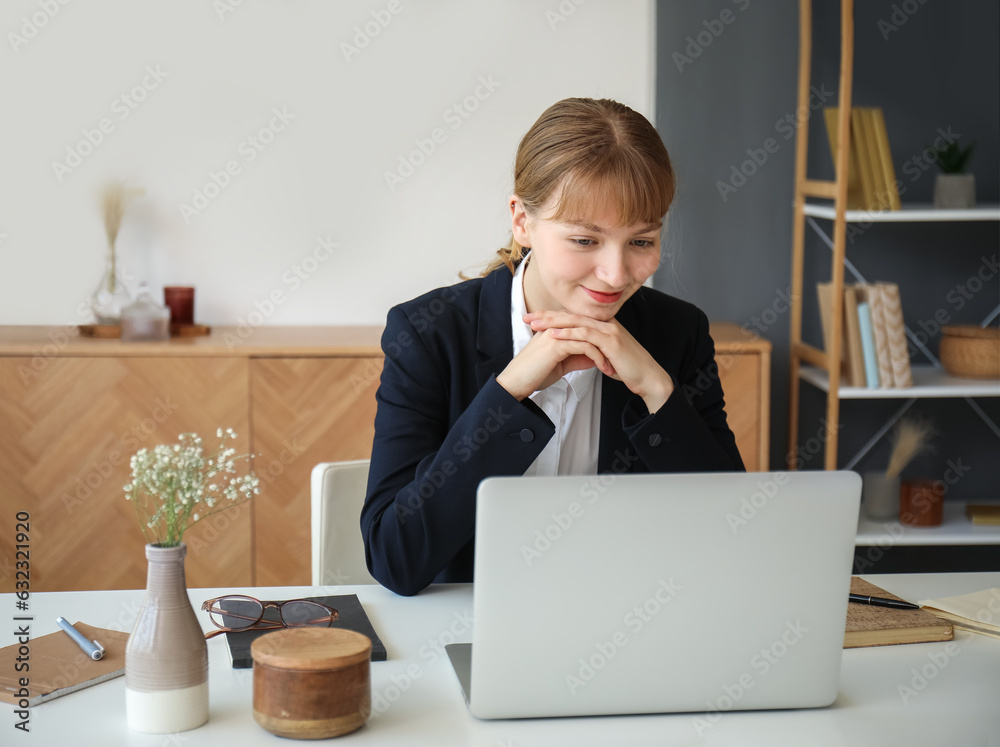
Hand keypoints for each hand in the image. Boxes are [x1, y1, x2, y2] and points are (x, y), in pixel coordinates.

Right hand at [496, 321, 615, 401]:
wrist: (516, 382)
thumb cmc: (534, 374)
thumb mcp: (560, 364)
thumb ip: (576, 356)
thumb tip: (593, 357)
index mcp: (556, 328)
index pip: (584, 326)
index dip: (599, 339)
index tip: (612, 355)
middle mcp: (556, 326)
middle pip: (590, 328)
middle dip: (606, 344)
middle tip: (619, 358)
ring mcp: (556, 333)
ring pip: (590, 336)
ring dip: (605, 352)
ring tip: (613, 368)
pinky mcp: (557, 344)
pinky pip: (585, 346)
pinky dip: (598, 358)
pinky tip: (603, 368)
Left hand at [522, 311, 674, 412]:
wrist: (648, 377)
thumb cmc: (628, 369)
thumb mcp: (606, 356)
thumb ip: (592, 350)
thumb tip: (578, 352)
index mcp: (603, 325)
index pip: (574, 317)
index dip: (553, 317)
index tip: (535, 319)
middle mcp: (606, 323)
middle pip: (571, 315)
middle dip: (548, 316)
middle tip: (528, 317)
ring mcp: (609, 330)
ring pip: (576, 322)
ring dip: (553, 323)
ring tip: (535, 324)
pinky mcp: (611, 341)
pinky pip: (586, 335)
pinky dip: (569, 334)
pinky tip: (554, 335)